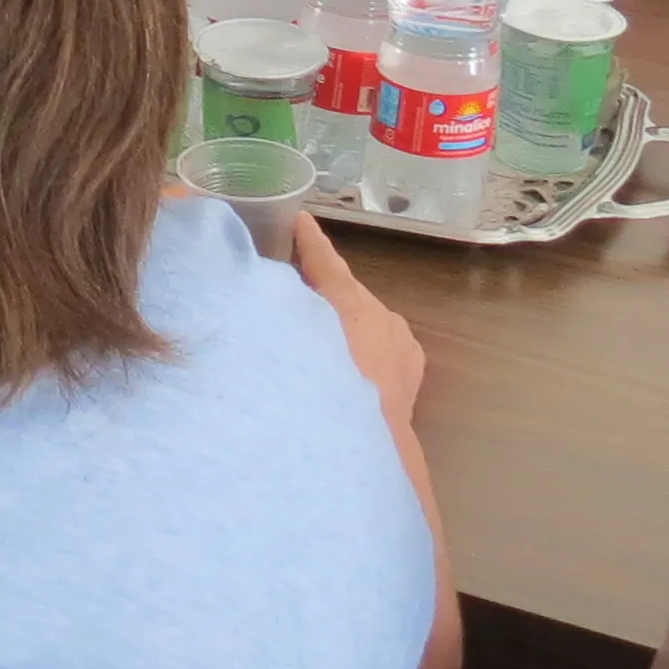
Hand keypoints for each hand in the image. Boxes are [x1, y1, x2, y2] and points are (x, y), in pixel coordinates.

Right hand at [289, 215, 424, 433]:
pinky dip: (365, 350)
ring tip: (320, 345)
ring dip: (344, 326)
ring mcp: (402, 343)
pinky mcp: (412, 369)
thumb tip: (256, 302)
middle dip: (324, 294)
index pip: (325, 261)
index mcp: (349, 303)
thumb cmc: (320, 393)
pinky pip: (384, 347)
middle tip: (295, 299)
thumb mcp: (289, 344)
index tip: (301, 220)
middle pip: (345, 293)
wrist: (364, 448)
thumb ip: (278, 316)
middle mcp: (380, 314)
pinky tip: (351, 371)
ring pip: (366, 321)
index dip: (310, 239)